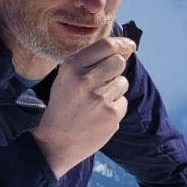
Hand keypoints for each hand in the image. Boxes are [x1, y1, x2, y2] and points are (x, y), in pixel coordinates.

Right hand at [31, 36, 136, 176]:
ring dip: (115, 90)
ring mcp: (100, 98)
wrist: (56, 142)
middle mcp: (85, 80)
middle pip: (118, 62)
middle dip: (115, 70)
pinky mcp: (112, 115)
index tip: (130, 46)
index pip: (106, 45)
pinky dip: (115, 108)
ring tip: (96, 102)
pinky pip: (123, 102)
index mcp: (71, 67)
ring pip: (122, 82)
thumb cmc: (63, 106)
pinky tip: (99, 116)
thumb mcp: (66, 78)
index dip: (122, 44)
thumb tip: (124, 51)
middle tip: (104, 82)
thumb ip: (90, 63)